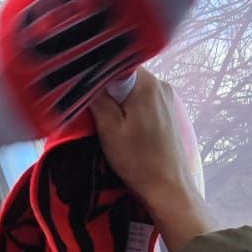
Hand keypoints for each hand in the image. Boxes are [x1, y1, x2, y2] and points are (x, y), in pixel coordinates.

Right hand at [92, 72, 212, 251]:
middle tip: (91, 107)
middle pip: (124, 76)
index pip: (115, 64)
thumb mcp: (109, 128)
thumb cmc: (137, 159)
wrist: (167, 187)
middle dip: (107, 89)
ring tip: (106, 119)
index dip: (96, 74)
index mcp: (146, 83)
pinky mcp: (167, 112)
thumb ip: (98, 98)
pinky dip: (129, 108)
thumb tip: (86, 77)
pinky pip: (142, 100)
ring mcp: (166, 98)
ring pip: (133, 89)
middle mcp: (160, 85)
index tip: (83, 88)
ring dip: (118, 101)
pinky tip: (122, 125)